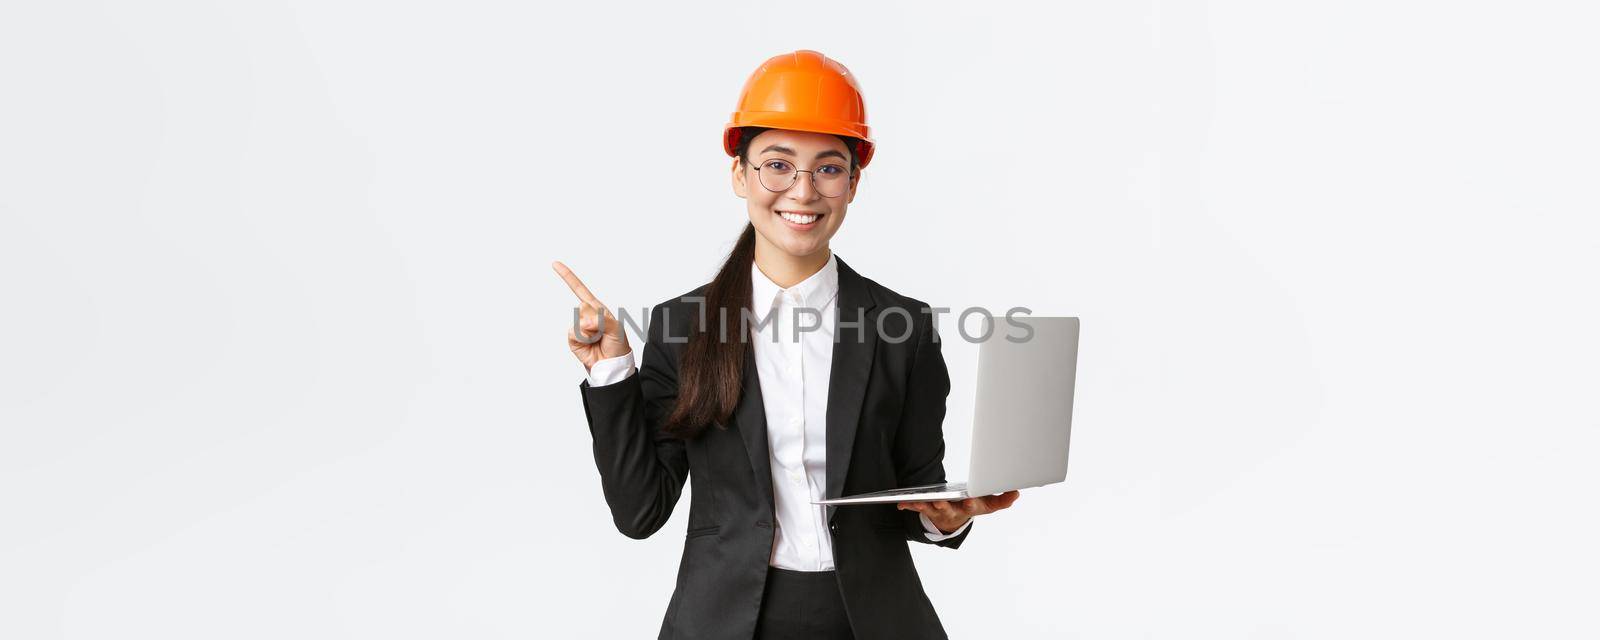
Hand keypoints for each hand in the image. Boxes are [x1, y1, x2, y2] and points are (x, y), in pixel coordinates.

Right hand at [552, 260, 631, 369]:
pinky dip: (584, 338)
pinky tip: (591, 343)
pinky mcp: (573, 339)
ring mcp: (579, 327)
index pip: (579, 289)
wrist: (612, 364)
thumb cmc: (617, 344)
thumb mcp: (616, 327)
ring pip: (580, 321)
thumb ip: (602, 320)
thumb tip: (585, 322)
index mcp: (596, 307)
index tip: (555, 264)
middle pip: (584, 307)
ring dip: (592, 331)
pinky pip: (575, 333)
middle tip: (603, 331)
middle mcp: (586, 315)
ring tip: (598, 338)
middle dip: (596, 320)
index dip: (567, 276)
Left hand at [897, 490, 1020, 533]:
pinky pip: (917, 507)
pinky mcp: (928, 508)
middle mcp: (953, 511)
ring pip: (931, 509)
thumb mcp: (989, 505)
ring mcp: (939, 511)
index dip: (971, 504)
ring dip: (924, 506)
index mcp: (968, 508)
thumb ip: (1003, 500)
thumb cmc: (973, 506)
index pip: (971, 506)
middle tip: (940, 502)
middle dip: (945, 506)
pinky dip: (908, 506)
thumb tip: (1016, 492)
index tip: (970, 500)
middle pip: (948, 509)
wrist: (955, 519)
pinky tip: (900, 504)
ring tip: (918, 503)